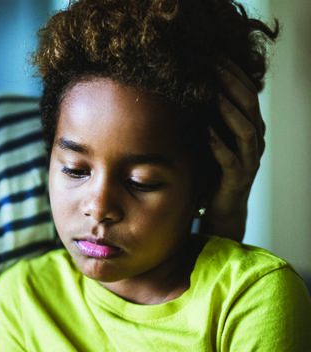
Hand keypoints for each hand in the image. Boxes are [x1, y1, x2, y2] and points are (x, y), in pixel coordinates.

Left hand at [200, 59, 265, 241]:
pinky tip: (206, 131)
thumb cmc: (212, 169)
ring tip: (214, 94)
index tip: (215, 54)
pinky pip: (230, 160)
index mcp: (250, 127)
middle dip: (232, 83)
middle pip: (250, 106)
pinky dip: (218, 143)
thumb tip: (185, 86)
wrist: (219, 208)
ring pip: (246, 131)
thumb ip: (206, 115)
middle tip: (213, 66)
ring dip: (229, 110)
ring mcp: (248, 161)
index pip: (247, 92)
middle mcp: (254, 141)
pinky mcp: (236, 179)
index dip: (234, 72)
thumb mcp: (210, 137)